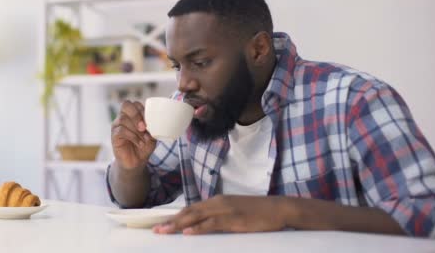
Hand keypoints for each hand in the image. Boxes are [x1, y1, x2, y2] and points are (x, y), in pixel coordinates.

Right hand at [111, 100, 156, 169]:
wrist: (136, 162)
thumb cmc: (144, 146)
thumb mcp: (152, 136)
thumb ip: (153, 127)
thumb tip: (156, 121)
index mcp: (133, 115)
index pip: (134, 104)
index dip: (142, 109)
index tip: (150, 120)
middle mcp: (123, 117)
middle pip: (125, 105)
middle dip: (136, 115)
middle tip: (144, 127)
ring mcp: (117, 125)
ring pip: (123, 119)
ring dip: (136, 129)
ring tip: (144, 139)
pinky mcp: (114, 135)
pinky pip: (121, 130)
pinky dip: (133, 137)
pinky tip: (139, 143)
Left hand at [153, 195, 287, 234]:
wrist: (278, 208)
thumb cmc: (258, 212)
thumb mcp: (234, 212)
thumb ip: (219, 217)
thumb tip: (203, 226)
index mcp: (217, 201)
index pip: (191, 209)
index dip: (174, 216)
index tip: (161, 223)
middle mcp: (217, 203)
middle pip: (189, 212)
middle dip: (171, 221)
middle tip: (155, 230)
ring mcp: (225, 209)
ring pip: (196, 217)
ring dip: (178, 225)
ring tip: (164, 231)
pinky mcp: (233, 218)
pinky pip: (211, 224)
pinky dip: (198, 228)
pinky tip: (187, 232)